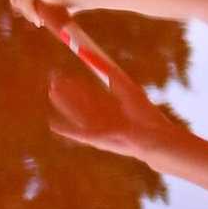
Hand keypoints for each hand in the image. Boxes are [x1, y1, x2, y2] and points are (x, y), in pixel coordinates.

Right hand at [46, 60, 177, 162]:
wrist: (155, 138)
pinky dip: (65, 128)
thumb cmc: (147, 118)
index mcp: (112, 109)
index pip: (91, 95)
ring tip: (52, 91)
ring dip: (65, 103)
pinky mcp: (98, 139)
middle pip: (82, 104)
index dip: (79, 87)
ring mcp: (100, 129)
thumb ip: (118, 83)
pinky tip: (53, 124)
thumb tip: (109, 69)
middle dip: (68, 94)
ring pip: (78, 114)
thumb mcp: (131, 94)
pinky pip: (78, 133)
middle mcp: (104, 119)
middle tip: (54, 82)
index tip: (67, 77)